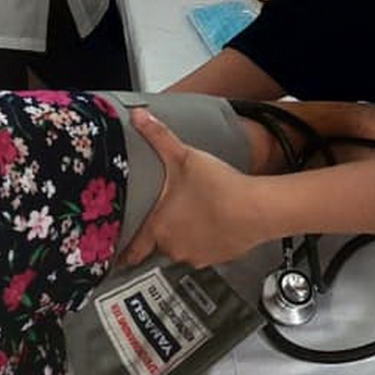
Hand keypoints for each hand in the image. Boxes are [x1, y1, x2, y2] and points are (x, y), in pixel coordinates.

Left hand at [119, 108, 268, 268]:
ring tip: (192, 216)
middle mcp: (174, 247)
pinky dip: (205, 239)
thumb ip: (158, 136)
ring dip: (184, 236)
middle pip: (159, 245)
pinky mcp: (218, 258)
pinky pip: (205, 251)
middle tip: (166, 216)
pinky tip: (212, 221)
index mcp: (159, 227)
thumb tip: (138, 116)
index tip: (118, 256)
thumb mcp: (183, 156)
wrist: (256, 209)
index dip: (124, 254)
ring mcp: (197, 255)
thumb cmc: (218, 187)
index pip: (133, 250)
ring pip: (182, 249)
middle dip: (160, 232)